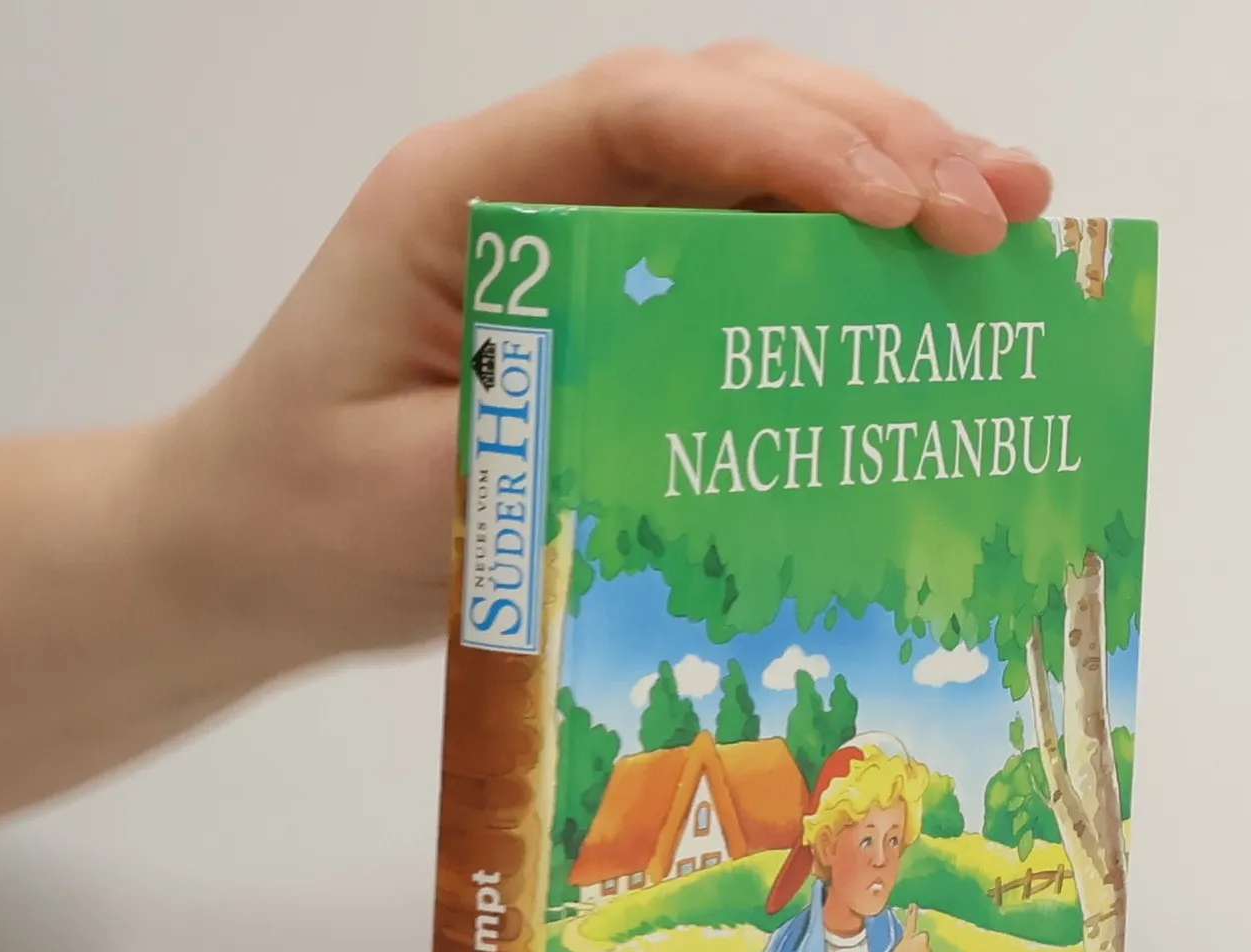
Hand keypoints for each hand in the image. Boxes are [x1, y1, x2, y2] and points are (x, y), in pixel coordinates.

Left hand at [148, 44, 1052, 671]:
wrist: (244, 542)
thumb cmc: (298, 512)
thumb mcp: (407, 498)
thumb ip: (539, 443)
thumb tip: (705, 419)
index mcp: (461, 196)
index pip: (638, 118)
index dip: (780, 144)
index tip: (893, 206)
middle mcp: (529, 186)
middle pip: (720, 110)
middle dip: (872, 143)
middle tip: (996, 210)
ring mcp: (577, 234)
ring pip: (748, 160)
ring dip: (883, 175)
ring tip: (1007, 212)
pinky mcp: (611, 298)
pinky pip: (738, 244)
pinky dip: (837, 249)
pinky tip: (923, 269)